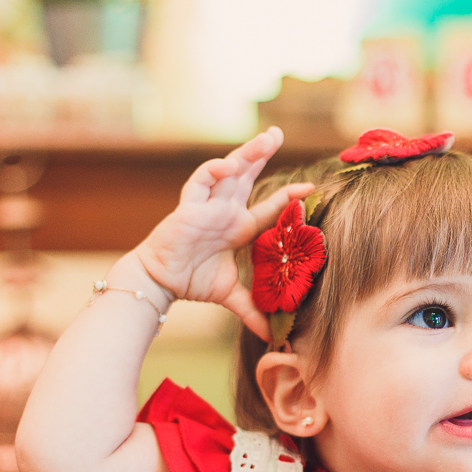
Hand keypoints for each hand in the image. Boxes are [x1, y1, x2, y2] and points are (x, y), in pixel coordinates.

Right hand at [134, 127, 313, 340]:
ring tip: (267, 139)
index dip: (288, 197)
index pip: (268, 207)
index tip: (310, 188)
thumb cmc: (192, 283)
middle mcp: (225, 210)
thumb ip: (253, 311)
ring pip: (228, 171)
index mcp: (238, 227)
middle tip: (277, 134)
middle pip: (247, 175)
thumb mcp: (231, 296)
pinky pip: (200, 181)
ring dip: (246, 154)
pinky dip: (213, 170)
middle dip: (261, 153)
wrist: (160, 284)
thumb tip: (274, 337)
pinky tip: (229, 163)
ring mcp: (207, 205)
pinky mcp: (188, 206)